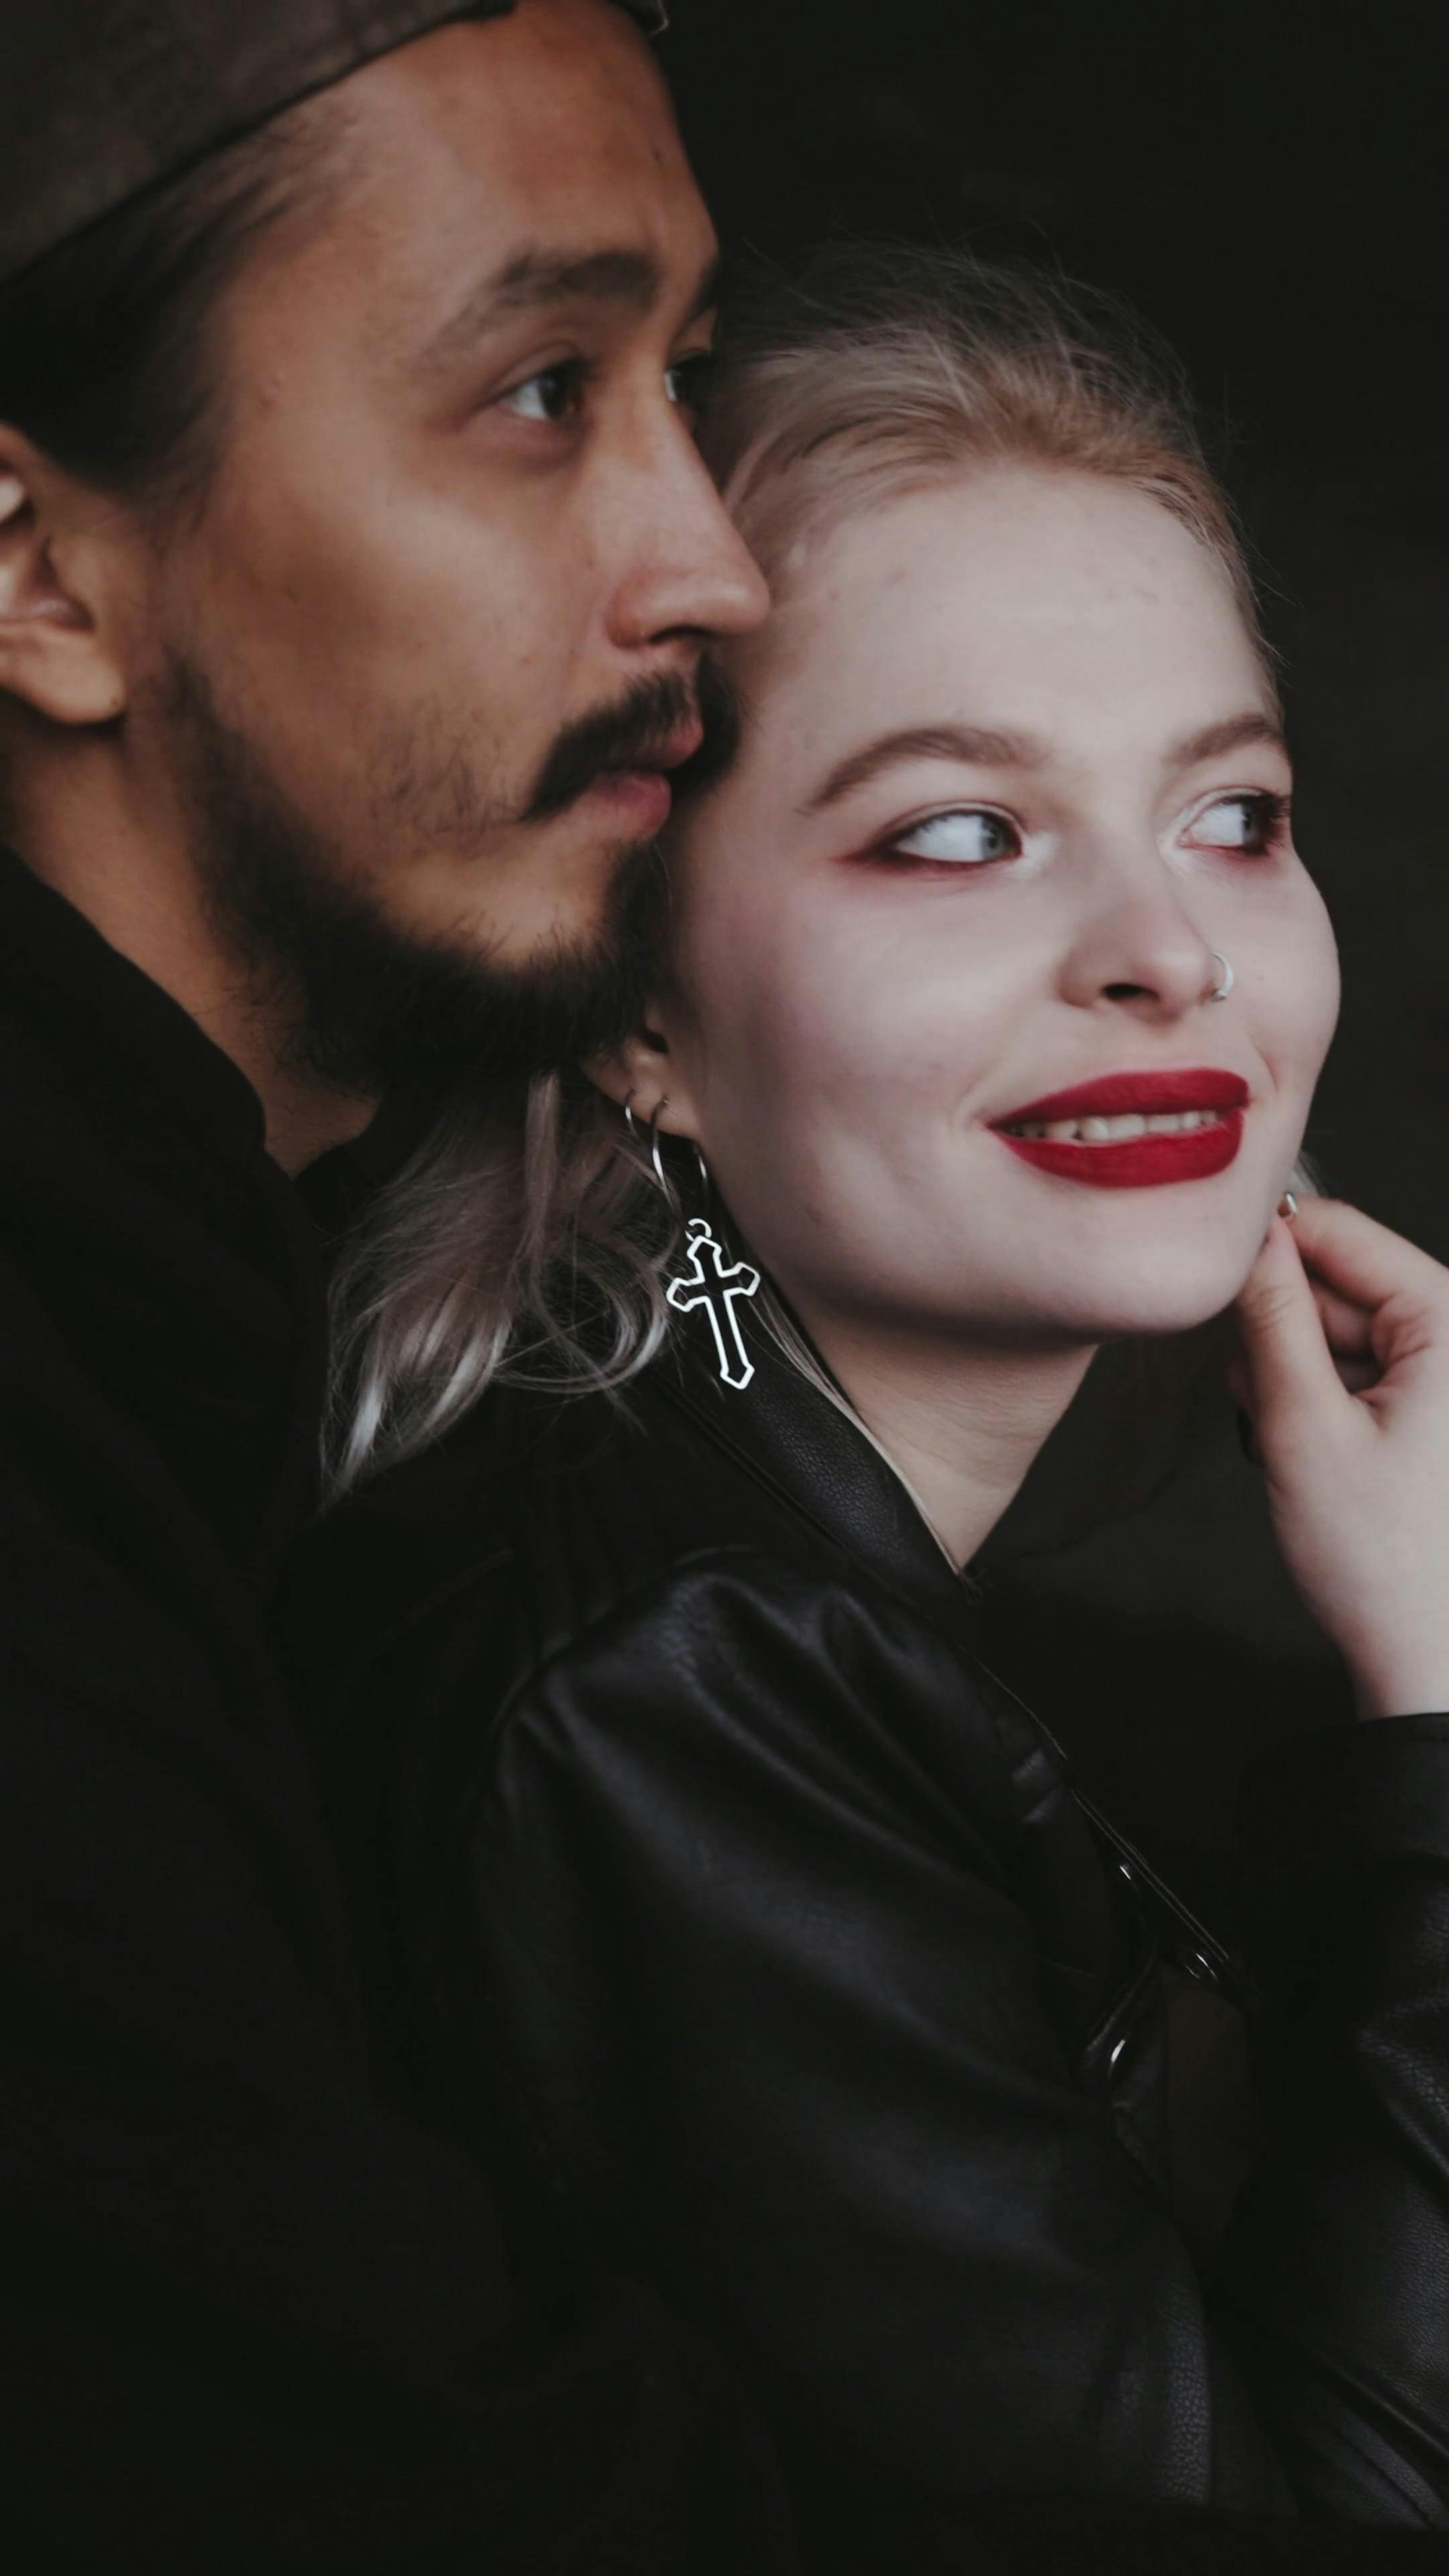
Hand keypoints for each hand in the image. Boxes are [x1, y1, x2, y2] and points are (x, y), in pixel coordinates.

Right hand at [1231, 1198, 1448, 1719]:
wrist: (1429, 1661)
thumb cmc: (1387, 1565)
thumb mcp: (1302, 1426)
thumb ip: (1271, 1320)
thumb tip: (1245, 1242)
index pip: (1344, 1231)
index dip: (1265, 1248)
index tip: (1206, 1276)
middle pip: (1341, 1281)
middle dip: (1279, 1326)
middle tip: (1248, 1388)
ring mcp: (1447, 1379)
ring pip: (1341, 1328)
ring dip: (1291, 1367)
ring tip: (1279, 1432)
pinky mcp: (1434, 1412)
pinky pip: (1360, 1369)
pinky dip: (1316, 1396)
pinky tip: (1300, 1442)